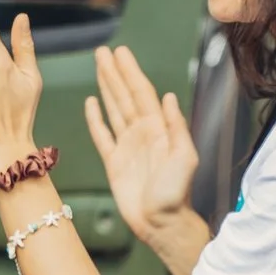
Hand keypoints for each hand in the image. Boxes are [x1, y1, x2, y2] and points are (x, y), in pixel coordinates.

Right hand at [85, 45, 199, 243]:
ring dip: (105, 87)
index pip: (142, 93)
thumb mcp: (184, 157)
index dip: (130, 72)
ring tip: (98, 67)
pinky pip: (102, 134)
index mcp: (158, 129)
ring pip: (113, 108)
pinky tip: (91, 102)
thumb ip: (176, 126)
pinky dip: (95, 118)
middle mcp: (142, 133)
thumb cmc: (176, 194)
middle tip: (104, 51)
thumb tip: (167, 96)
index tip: (121, 53)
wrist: (161, 223)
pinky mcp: (113, 162)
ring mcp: (126, 146)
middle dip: (114, 73)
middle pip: (125, 95)